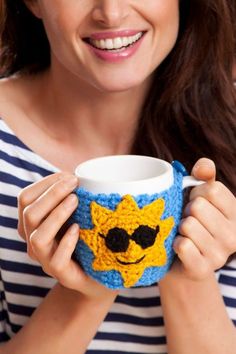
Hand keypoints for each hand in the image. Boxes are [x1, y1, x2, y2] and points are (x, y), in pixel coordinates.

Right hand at [18, 173, 117, 299]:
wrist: (98, 273)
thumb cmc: (86, 237)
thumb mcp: (77, 213)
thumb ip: (72, 196)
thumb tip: (79, 173)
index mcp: (33, 224)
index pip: (25, 198)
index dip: (45, 183)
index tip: (68, 175)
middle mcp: (34, 241)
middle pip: (29, 213)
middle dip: (52, 194)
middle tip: (74, 182)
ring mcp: (45, 259)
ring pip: (37, 237)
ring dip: (56, 214)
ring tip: (76, 200)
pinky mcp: (61, 273)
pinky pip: (57, 259)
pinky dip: (66, 241)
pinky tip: (77, 228)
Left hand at [170, 158, 235, 280]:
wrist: (180, 261)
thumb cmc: (191, 221)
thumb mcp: (200, 195)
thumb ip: (204, 176)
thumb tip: (204, 167)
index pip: (212, 190)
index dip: (196, 192)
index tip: (196, 202)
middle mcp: (234, 236)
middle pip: (198, 207)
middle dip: (186, 211)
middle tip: (188, 221)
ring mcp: (220, 256)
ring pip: (188, 225)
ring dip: (179, 228)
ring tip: (184, 234)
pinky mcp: (202, 269)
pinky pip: (182, 245)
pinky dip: (175, 243)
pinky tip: (180, 248)